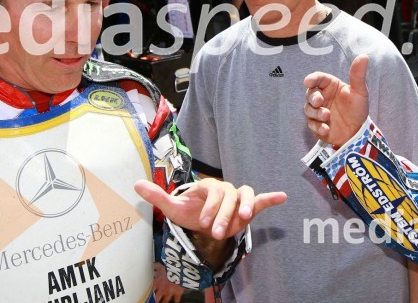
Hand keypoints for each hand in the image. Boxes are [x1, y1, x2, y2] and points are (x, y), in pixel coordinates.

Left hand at [134, 177, 286, 239]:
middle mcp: (225, 188)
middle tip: (216, 232)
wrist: (202, 222)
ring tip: (244, 220)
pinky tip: (282, 197)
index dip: (210, 207)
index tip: (203, 223)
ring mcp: (237, 197)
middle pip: (229, 196)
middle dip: (223, 214)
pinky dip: (271, 198)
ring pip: (244, 195)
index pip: (212, 192)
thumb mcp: (173, 207)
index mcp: (208, 186)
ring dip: (244, 207)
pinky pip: (260, 199)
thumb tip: (135, 184)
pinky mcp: (247, 206)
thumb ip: (157, 196)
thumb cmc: (189, 212)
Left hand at [153, 262, 183, 302]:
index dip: (149, 293)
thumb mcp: (161, 265)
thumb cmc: (168, 268)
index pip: (150, 291)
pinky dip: (176, 300)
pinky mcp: (178, 293)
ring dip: (163, 302)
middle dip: (155, 300)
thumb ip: (156, 266)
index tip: (148, 295)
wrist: (179, 271)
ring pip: (165, 301)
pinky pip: (177, 299)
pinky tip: (176, 301)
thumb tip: (151, 264)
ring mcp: (170, 292)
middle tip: (155, 301)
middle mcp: (162, 290)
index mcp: (156, 283)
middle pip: (157, 298)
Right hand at [304, 54, 369, 145]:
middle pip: (310, 94)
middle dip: (313, 97)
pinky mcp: (316, 125)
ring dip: (316, 113)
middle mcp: (321, 97)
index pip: (318, 79)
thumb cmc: (357, 108)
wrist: (358, 131)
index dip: (312, 79)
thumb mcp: (360, 91)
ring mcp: (317, 112)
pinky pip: (311, 125)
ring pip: (308, 110)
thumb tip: (364, 56)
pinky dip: (317, 127)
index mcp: (329, 86)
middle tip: (320, 101)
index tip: (308, 81)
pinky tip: (326, 129)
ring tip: (327, 116)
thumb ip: (358, 75)